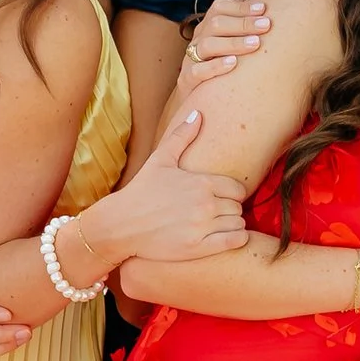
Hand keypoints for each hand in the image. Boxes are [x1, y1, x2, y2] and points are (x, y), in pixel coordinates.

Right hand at [84, 109, 250, 266]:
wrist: (121, 224)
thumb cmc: (141, 191)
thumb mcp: (160, 160)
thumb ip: (182, 136)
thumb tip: (198, 113)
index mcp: (201, 181)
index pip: (238, 189)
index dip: (232, 194)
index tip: (221, 199)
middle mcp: (205, 203)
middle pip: (238, 207)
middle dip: (230, 210)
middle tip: (217, 214)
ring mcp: (202, 226)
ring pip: (239, 224)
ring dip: (232, 225)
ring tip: (218, 226)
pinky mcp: (198, 247)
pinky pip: (236, 241)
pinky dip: (236, 238)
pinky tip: (224, 238)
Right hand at [181, 0, 270, 81]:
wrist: (197, 100)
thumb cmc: (219, 67)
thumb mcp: (227, 44)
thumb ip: (235, 22)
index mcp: (207, 28)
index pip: (219, 8)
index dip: (240, 7)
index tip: (263, 9)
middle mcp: (197, 40)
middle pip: (215, 24)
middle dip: (242, 23)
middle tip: (266, 25)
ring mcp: (190, 60)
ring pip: (207, 45)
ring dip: (233, 43)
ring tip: (255, 44)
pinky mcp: (186, 80)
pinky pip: (197, 71)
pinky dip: (215, 66)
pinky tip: (233, 63)